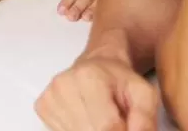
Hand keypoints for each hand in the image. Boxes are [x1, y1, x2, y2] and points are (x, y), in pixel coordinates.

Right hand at [35, 54, 158, 130]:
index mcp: (88, 78)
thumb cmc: (120, 80)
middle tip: (116, 121)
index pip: (107, 127)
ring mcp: (49, 96)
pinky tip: (88, 119)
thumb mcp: (144, 94)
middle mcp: (63, 85)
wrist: (97, 64)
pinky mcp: (43, 106)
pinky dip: (78, 130)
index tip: (127, 127)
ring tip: (103, 120)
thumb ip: (145, 118)